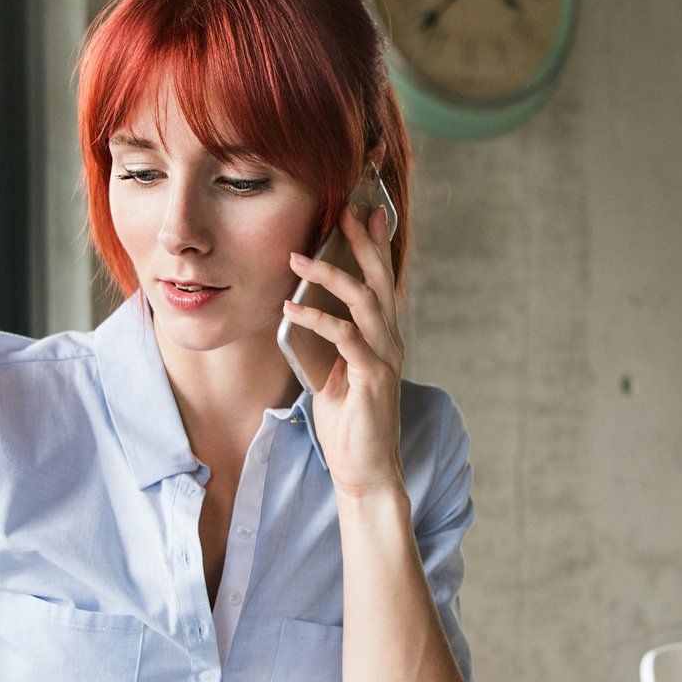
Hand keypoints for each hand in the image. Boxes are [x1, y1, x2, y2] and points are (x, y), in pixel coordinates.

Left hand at [284, 204, 406, 502]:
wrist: (365, 470)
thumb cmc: (348, 423)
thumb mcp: (333, 373)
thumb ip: (327, 343)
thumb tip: (301, 310)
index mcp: (382, 338)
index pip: (381, 282)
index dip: (374, 246)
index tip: (363, 212)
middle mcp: (389, 342)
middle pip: (379, 281)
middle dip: (362, 243)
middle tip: (344, 211)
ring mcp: (383, 359)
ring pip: (363, 303)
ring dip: (330, 276)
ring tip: (298, 258)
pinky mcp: (371, 379)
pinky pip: (346, 338)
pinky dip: (317, 319)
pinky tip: (292, 308)